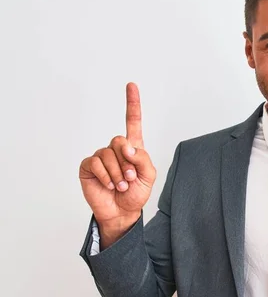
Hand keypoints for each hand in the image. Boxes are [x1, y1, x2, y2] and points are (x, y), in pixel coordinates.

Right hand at [79, 83, 155, 244]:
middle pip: (119, 140)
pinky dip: (105, 176)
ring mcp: (101, 156)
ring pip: (108, 154)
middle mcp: (116, 149)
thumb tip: (127, 147)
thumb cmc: (136, 194)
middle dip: (127, 162)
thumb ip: (143, 158)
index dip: (132, 103)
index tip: (131, 85)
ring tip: (121, 186)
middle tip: (130, 179)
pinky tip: (109, 186)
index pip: (132, 121)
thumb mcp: (149, 176)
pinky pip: (96, 163)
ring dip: (117, 174)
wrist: (122, 212)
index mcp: (133, 147)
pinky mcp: (89, 166)